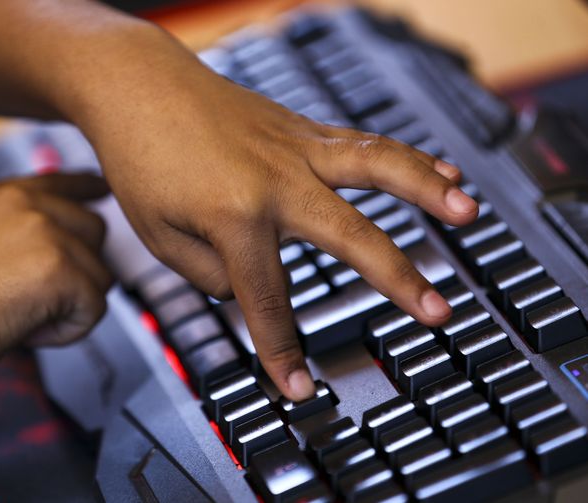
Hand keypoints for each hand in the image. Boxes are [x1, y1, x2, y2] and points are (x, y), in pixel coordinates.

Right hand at [0, 173, 111, 389]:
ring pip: (99, 275)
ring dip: (68, 306)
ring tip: (16, 317)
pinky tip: (25, 331)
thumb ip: (11, 237)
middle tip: (30, 301)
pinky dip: (66, 332)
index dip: (86, 189)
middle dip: (78, 272)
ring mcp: (45, 230)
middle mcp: (26, 203)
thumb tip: (54, 254)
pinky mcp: (60, 267)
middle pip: (95, 231)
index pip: (60, 183)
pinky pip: (94, 308)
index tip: (99, 188)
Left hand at [65, 29, 478, 400]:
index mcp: (233, 217)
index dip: (282, 352)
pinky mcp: (300, 130)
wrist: (139, 86)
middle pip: (350, 236)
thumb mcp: (158, 237)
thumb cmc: (141, 159)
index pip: (267, 300)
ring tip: (468, 213)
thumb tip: (252, 286)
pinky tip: (441, 170)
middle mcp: (275, 181)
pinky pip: (362, 143)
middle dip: (398, 280)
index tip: (300, 388)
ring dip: (426, 190)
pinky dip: (405, 158)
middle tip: (439, 313)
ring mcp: (294, 149)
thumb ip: (211, 275)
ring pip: (374, 168)